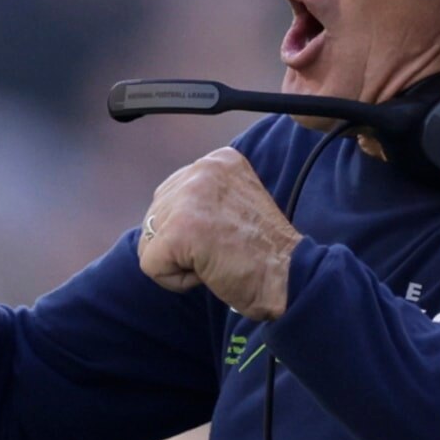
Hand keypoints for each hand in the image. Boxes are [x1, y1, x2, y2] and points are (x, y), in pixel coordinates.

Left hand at [138, 148, 301, 320]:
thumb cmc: (265, 252)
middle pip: (155, 216)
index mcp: (218, 160)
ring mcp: (189, 198)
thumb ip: (201, 198)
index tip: (227, 234)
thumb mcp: (235, 203)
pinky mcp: (179, 230)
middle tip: (222, 249)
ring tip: (216, 259)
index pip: (171, 195)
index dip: (191, 227)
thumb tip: (159, 217)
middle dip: (180, 244)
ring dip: (179, 261)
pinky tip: (207, 272)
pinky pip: (150, 264)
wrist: (290, 276)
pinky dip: (175, 280)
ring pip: (149, 240)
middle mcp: (202, 169)